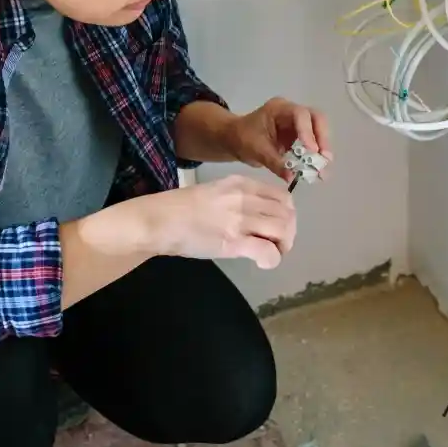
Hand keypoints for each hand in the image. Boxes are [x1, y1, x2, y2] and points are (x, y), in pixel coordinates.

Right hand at [144, 176, 295, 269]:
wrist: (159, 221)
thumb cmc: (181, 209)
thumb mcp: (216, 191)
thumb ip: (239, 199)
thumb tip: (259, 215)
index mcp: (241, 183)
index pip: (283, 195)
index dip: (287, 214)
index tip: (277, 227)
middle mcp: (245, 198)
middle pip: (287, 214)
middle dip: (288, 233)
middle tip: (276, 245)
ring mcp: (240, 219)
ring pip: (283, 230)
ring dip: (283, 246)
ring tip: (270, 253)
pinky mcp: (234, 241)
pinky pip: (268, 251)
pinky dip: (272, 259)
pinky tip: (262, 263)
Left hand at [228, 98, 332, 182]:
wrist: (234, 139)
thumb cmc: (241, 138)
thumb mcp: (256, 150)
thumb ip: (274, 162)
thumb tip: (291, 177)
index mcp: (280, 109)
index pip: (300, 115)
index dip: (308, 131)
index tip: (312, 151)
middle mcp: (292, 113)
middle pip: (316, 119)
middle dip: (322, 139)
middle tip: (325, 159)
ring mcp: (297, 125)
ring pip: (318, 132)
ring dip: (322, 151)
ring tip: (323, 171)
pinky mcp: (299, 137)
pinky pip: (312, 145)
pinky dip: (315, 158)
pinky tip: (317, 172)